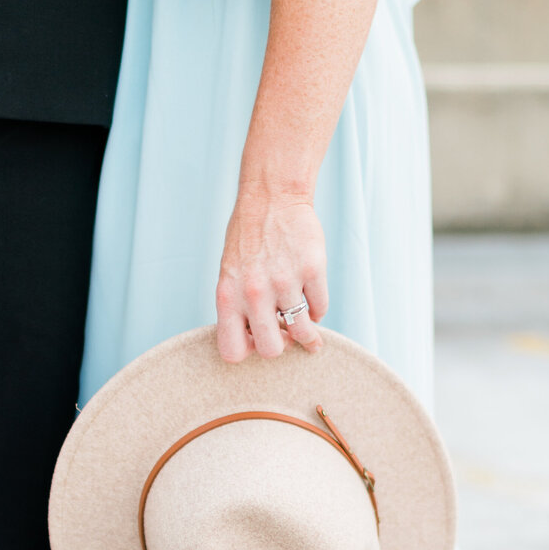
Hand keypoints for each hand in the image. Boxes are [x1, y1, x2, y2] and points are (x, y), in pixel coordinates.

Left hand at [215, 189, 328, 361]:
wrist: (271, 198)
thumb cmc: (248, 239)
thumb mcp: (230, 274)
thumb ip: (239, 308)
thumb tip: (259, 341)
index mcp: (227, 296)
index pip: (231, 350)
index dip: (247, 351)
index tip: (256, 340)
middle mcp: (254, 292)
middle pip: (271, 350)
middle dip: (281, 347)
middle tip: (285, 336)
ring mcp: (284, 281)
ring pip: (302, 333)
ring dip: (308, 337)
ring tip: (310, 334)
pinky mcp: (312, 269)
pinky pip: (320, 308)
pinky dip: (318, 310)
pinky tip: (311, 299)